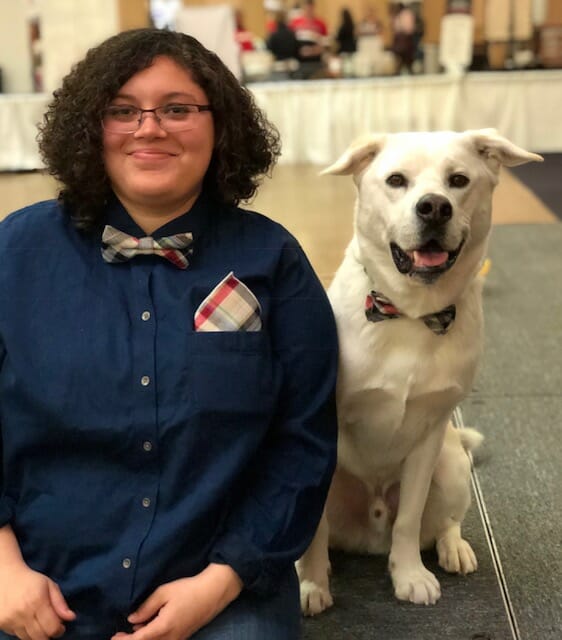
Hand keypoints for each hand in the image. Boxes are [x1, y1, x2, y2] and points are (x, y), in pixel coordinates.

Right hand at [0, 561, 75, 639]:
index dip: (59, 630)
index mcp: (38, 601)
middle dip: (49, 634)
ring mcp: (10, 620)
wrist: (6, 577)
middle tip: (51, 626)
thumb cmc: (31, 580)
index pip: (52, 628)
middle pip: (40, 637)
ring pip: (28, 639)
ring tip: (38, 622)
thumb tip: (71, 617)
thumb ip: (60, 602)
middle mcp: (23, 613)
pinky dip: (25, 632)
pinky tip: (27, 621)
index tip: (61, 627)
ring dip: (36, 634)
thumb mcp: (50, 585)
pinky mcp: (2, 624)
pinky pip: (17, 636)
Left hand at [111, 564, 241, 639]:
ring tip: (132, 630)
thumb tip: (132, 619)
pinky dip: (152, 638)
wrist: (213, 592)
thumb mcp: (164, 592)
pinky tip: (148, 628)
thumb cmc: (188, 589)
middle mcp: (170, 639)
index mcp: (163, 627)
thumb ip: (146, 607)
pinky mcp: (182, 638)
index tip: (113, 637)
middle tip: (119, 635)